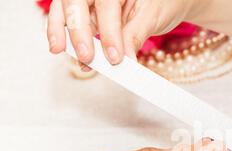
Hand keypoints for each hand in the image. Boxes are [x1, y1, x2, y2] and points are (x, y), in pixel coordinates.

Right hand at [47, 0, 199, 64]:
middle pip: (75, 1)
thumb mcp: (152, 17)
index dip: (108, 32)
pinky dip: (70, 38)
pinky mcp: (88, 13)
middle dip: (77, 29)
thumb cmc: (161, 2)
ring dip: (62, 31)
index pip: (106, 4)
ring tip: (62, 51)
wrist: (165, 2)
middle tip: (85, 56)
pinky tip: (72, 53)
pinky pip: (73, 23)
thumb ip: (135, 36)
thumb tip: (125, 60)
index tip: (114, 57)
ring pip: (65, 9)